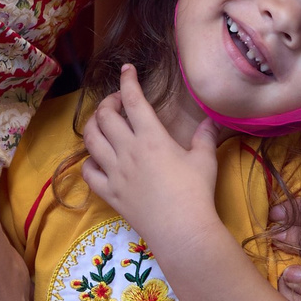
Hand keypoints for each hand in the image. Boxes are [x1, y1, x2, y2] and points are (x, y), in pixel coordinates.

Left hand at [81, 66, 222, 248]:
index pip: (133, 99)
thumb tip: (212, 120)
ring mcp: (114, 172)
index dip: (127, 80)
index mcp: (151, 137)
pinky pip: (88, 172)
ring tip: (102, 123)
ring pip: (90, 140)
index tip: (127, 70)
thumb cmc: (196, 193)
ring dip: (93, 125)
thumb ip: (205, 137)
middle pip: (104, 116)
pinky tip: (98, 158)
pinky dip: (89, 161)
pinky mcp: (109, 193)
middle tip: (117, 101)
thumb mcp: (205, 160)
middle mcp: (128, 150)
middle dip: (107, 102)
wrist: (181, 230)